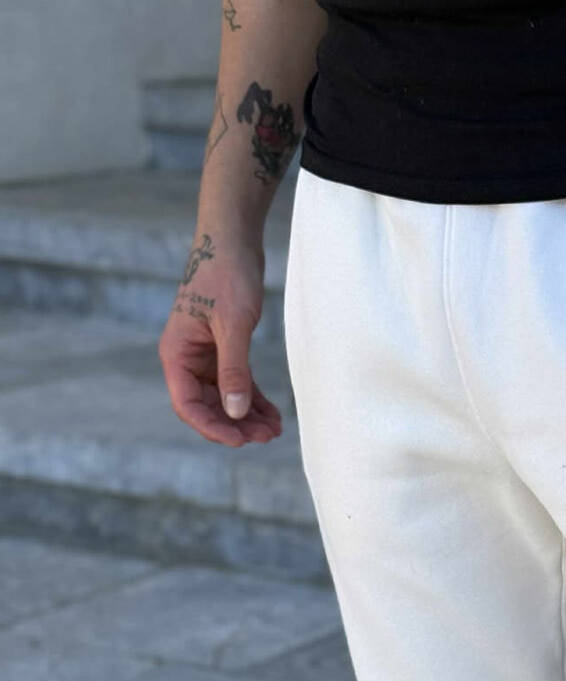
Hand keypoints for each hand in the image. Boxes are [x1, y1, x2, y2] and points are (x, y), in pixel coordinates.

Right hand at [159, 228, 282, 447]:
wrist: (233, 240)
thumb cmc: (227, 275)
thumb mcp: (233, 325)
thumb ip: (234, 370)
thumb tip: (235, 412)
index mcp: (177, 354)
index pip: (187, 405)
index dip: (212, 427)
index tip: (239, 440)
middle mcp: (187, 359)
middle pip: (207, 407)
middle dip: (236, 425)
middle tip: (267, 437)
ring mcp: (205, 356)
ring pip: (224, 399)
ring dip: (247, 417)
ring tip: (275, 430)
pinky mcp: (224, 350)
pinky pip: (237, 384)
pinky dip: (253, 400)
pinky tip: (273, 415)